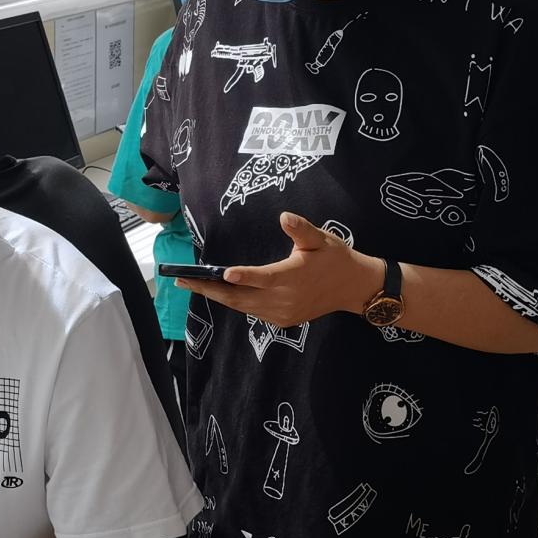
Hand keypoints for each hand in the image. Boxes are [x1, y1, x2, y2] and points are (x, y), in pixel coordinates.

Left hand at [188, 213, 383, 326]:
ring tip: (193, 286)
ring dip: (218, 297)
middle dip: (210, 289)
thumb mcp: (321, 239)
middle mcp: (284, 299)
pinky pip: (252, 312)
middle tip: (183, 281)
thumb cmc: (336, 258)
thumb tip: (284, 216)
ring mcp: (282, 313)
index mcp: (292, 277)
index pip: (263, 277)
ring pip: (242, 307)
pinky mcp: (283, 320)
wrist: (354, 287)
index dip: (243, 276)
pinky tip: (219, 293)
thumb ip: (301, 229)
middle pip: (240, 297)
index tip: (222, 272)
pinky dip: (235, 303)